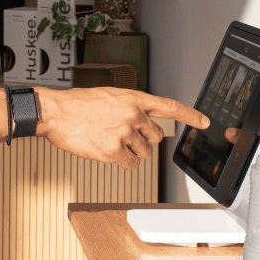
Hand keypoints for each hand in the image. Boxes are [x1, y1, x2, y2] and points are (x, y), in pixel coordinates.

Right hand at [39, 87, 207, 169]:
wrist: (55, 113)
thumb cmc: (77, 105)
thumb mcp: (109, 96)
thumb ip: (129, 107)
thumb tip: (142, 123)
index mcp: (133, 98)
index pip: (169, 106)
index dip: (190, 115)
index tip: (204, 121)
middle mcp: (133, 114)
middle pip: (156, 137)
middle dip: (143, 140)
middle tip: (123, 135)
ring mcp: (124, 132)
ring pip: (143, 152)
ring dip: (130, 151)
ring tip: (109, 140)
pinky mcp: (113, 150)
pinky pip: (131, 164)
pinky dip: (121, 161)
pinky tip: (107, 151)